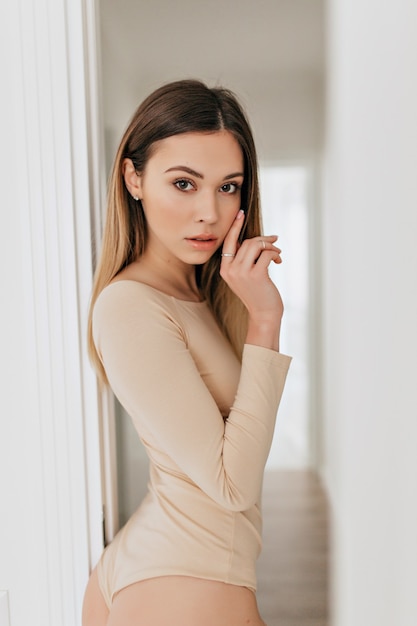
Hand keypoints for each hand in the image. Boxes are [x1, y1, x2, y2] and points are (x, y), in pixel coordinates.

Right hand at [220, 211, 283, 349]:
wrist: (264, 314)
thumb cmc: (257, 293)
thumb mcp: (244, 275)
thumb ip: (243, 259)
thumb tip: (251, 239)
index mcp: (225, 268)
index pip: (229, 242)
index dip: (235, 226)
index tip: (241, 213)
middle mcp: (230, 270)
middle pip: (247, 242)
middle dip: (263, 240)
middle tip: (274, 242)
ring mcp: (242, 273)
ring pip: (256, 245)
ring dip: (270, 246)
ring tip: (277, 254)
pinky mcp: (256, 275)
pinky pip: (267, 254)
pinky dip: (275, 254)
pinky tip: (278, 261)